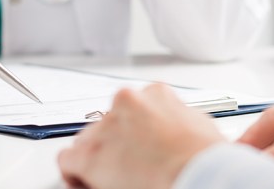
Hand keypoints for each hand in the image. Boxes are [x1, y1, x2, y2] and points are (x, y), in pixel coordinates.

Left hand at [58, 84, 224, 188]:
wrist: (197, 173)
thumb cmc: (205, 159)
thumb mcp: (204, 125)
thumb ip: (186, 118)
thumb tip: (192, 126)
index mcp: (156, 94)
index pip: (135, 108)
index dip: (135, 132)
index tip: (140, 147)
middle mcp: (127, 102)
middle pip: (109, 123)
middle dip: (116, 144)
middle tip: (128, 168)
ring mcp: (107, 127)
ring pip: (88, 141)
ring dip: (98, 158)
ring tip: (113, 180)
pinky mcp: (90, 154)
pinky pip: (69, 161)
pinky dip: (75, 174)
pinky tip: (88, 184)